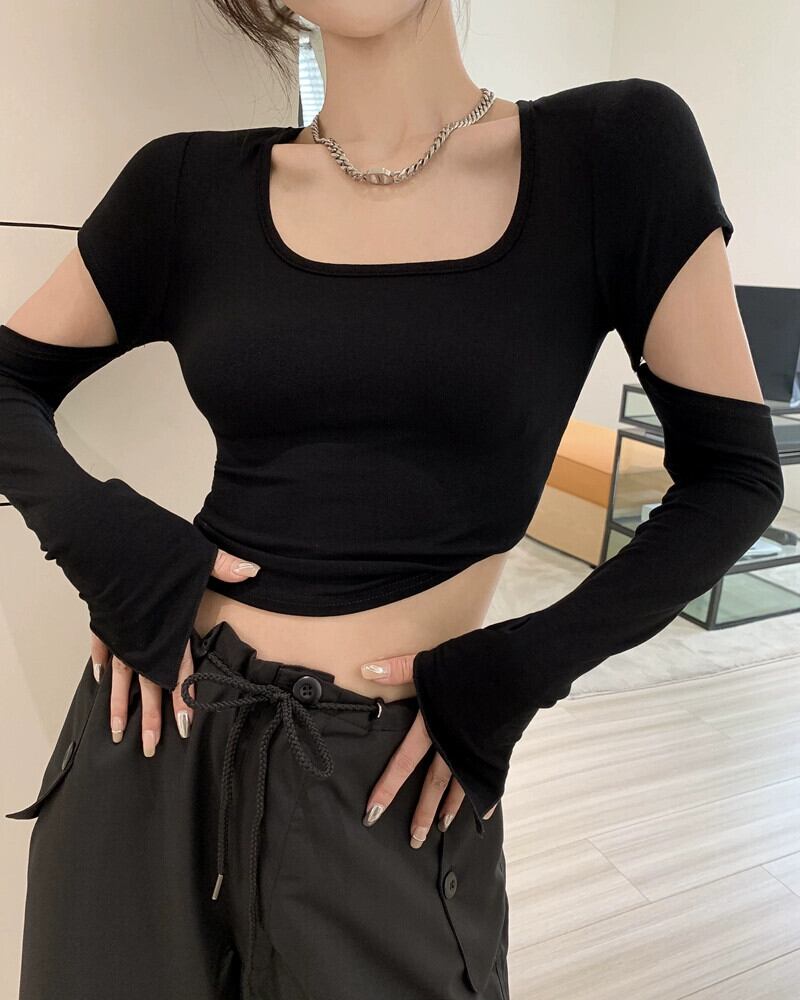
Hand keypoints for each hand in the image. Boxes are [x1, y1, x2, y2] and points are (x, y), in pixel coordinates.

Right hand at [90, 548, 259, 755]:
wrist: (105, 538)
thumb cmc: (152, 547)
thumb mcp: (196, 555)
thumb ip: (224, 567)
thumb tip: (254, 571)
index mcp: (168, 627)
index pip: (178, 671)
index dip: (182, 700)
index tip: (183, 727)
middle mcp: (143, 636)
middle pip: (147, 685)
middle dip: (149, 718)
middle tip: (149, 748)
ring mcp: (120, 629)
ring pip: (120, 676)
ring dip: (119, 704)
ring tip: (117, 732)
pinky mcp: (104, 617)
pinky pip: (102, 646)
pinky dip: (101, 662)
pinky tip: (100, 680)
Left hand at [358, 652, 497, 847]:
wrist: (516, 667)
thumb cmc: (471, 662)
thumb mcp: (430, 662)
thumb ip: (399, 669)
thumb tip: (366, 669)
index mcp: (432, 725)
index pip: (403, 763)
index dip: (387, 788)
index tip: (372, 813)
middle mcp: (452, 744)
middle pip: (433, 784)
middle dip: (422, 813)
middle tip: (413, 840)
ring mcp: (476, 749)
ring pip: (460, 786)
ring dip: (451, 809)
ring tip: (442, 829)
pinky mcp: (497, 749)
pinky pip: (489, 779)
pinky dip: (485, 796)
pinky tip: (483, 813)